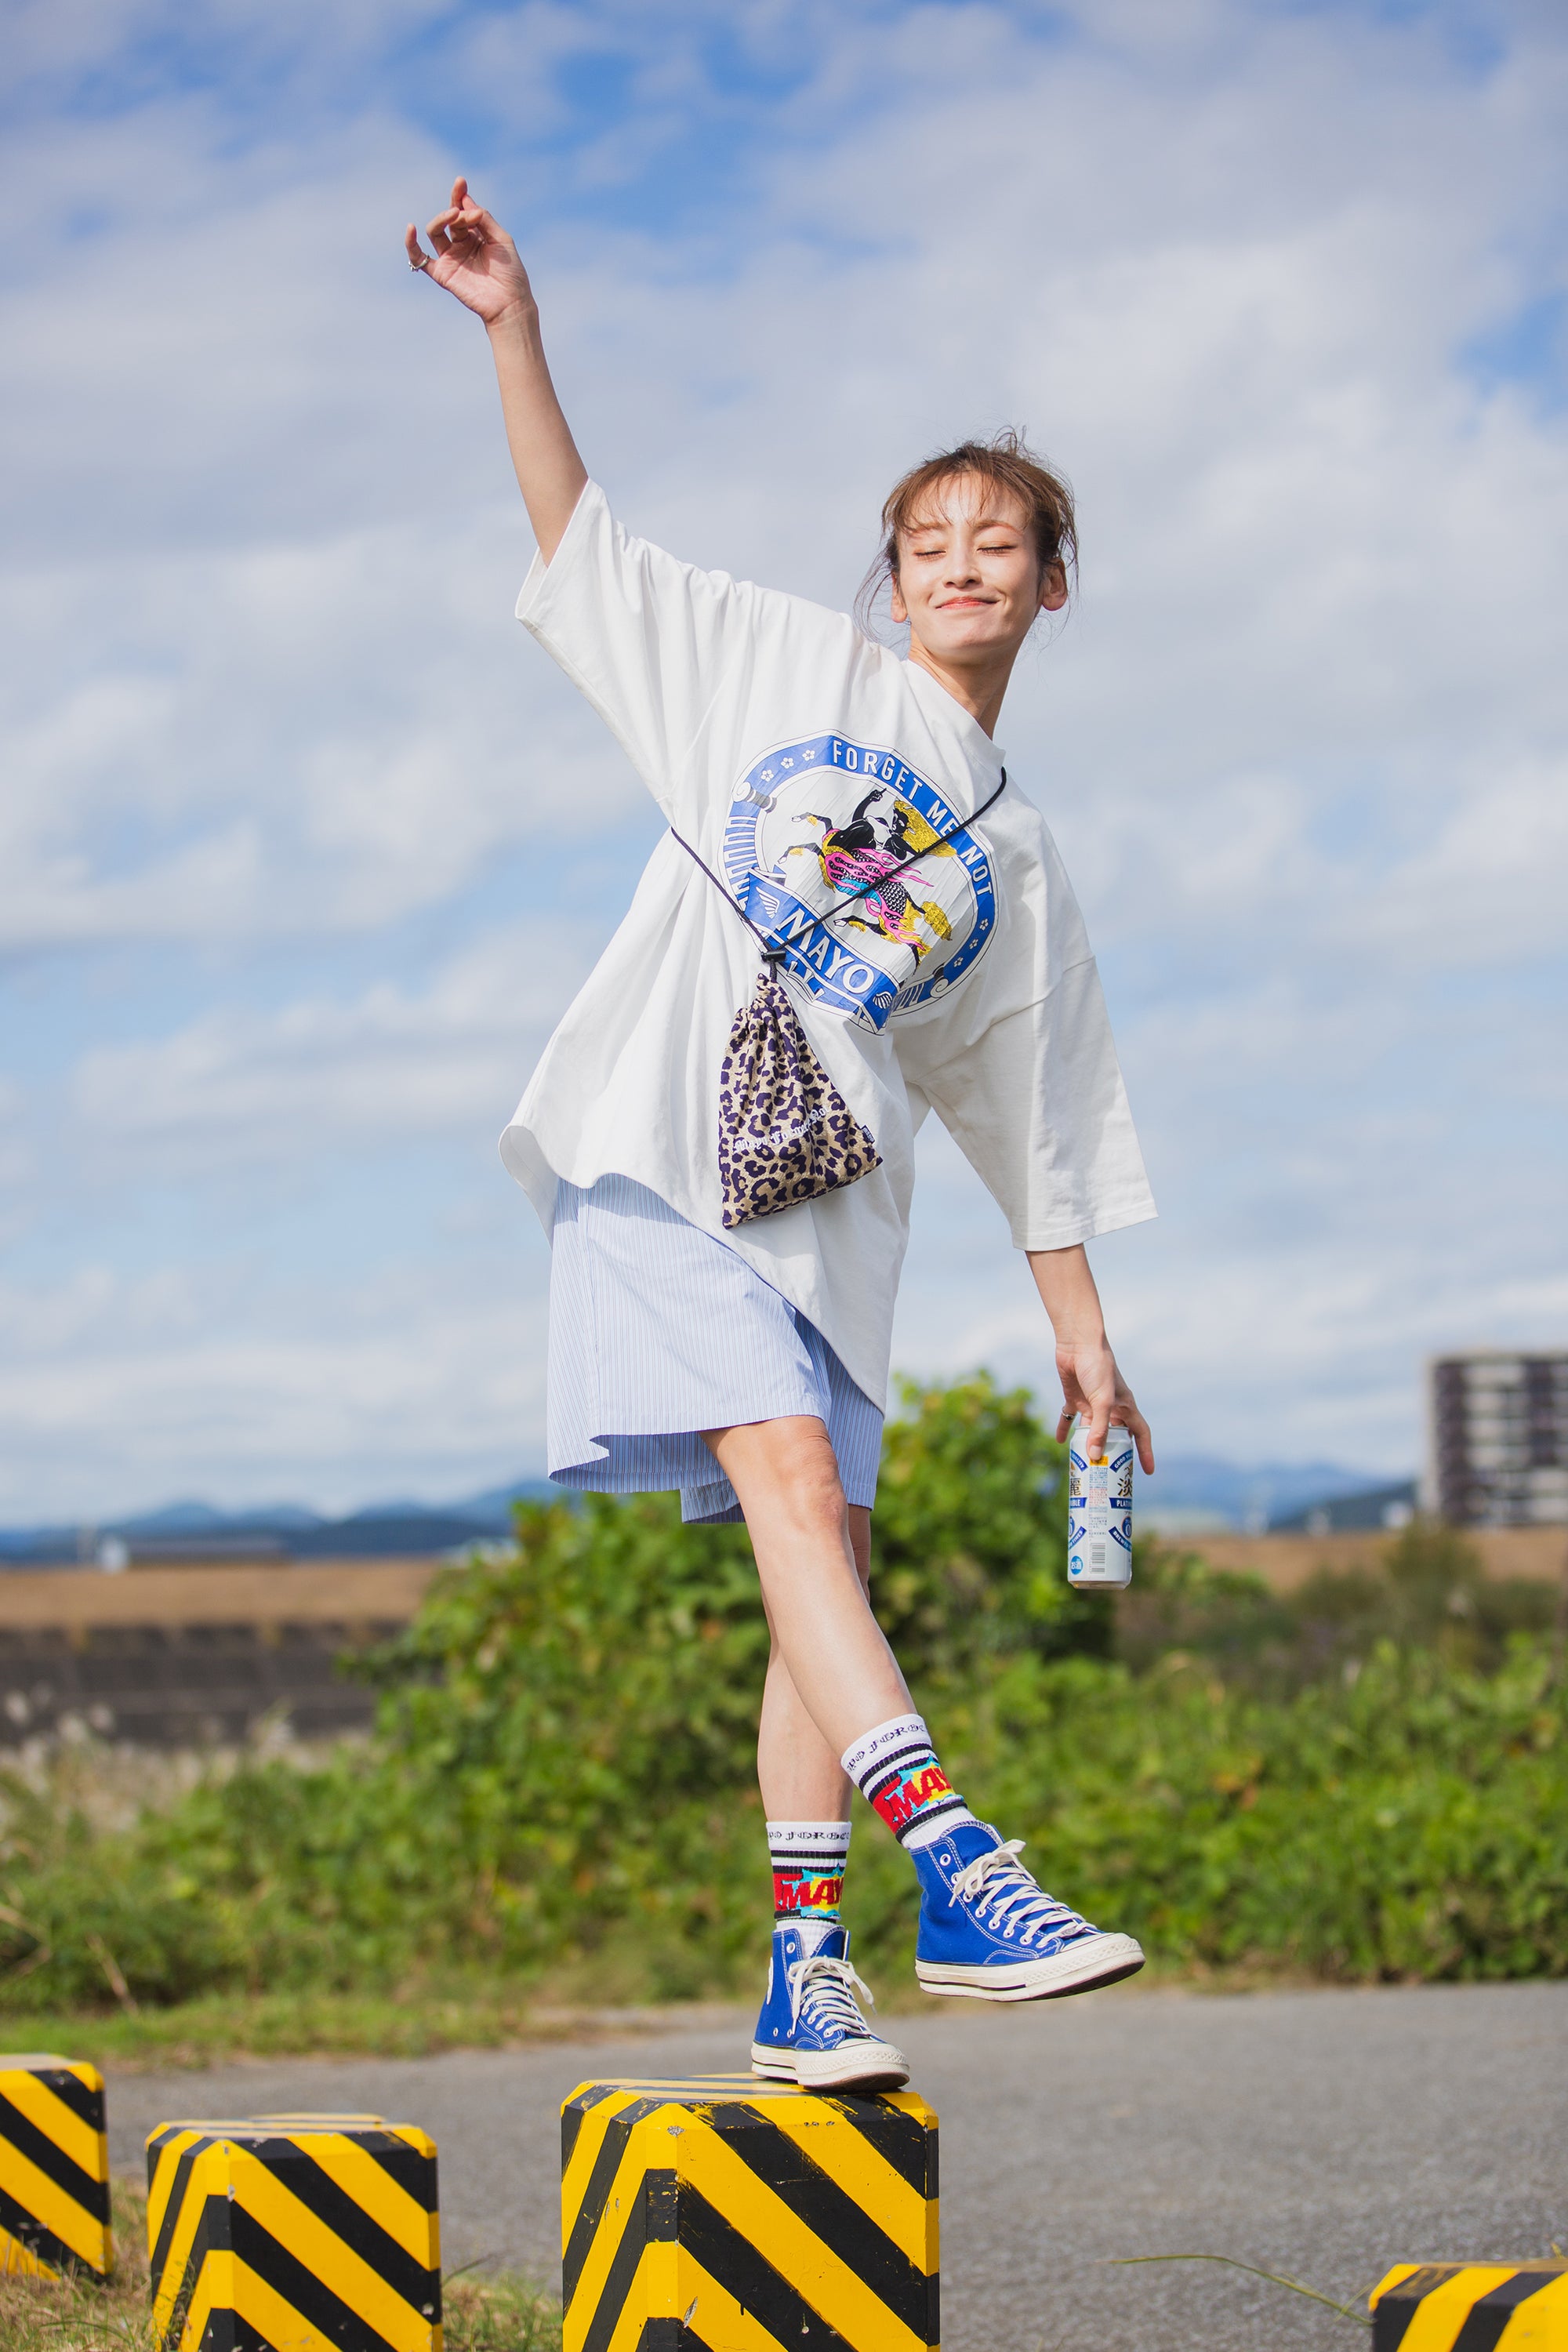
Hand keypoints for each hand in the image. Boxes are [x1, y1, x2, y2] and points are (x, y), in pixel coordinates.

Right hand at [405, 178, 533, 325]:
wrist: (509, 303)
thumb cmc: (511, 273)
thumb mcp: (501, 239)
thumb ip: (484, 219)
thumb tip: (465, 201)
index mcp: (476, 234)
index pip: (463, 210)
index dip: (459, 195)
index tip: (460, 182)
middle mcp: (461, 244)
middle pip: (449, 218)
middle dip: (456, 210)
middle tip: (466, 213)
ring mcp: (451, 258)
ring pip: (435, 231)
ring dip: (442, 219)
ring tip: (454, 217)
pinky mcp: (442, 273)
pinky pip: (420, 259)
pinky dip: (411, 245)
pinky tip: (411, 229)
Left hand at [1054, 1335, 1153, 1473]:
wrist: (1078, 1343)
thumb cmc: (1098, 1367)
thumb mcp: (1102, 1401)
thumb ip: (1099, 1429)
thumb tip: (1095, 1457)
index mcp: (1125, 1406)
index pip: (1140, 1433)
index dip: (1145, 1452)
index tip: (1148, 1471)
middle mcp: (1110, 1407)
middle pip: (1114, 1436)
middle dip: (1112, 1454)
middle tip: (1109, 1474)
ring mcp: (1091, 1402)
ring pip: (1090, 1430)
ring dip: (1086, 1445)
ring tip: (1082, 1463)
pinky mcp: (1074, 1397)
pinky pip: (1069, 1417)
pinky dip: (1064, 1428)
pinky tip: (1059, 1442)